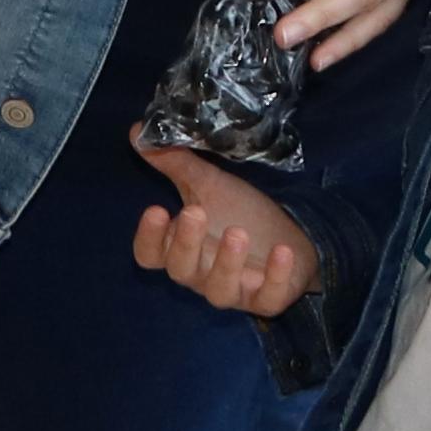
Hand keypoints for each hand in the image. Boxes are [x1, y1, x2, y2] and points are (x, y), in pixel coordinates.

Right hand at [126, 138, 318, 314]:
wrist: (291, 235)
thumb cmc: (240, 212)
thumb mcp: (210, 185)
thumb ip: (176, 164)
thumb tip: (138, 131)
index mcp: (180, 248)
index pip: (151, 254)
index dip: (149, 237)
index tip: (156, 209)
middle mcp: (200, 274)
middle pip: (181, 270)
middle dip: (186, 243)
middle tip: (196, 212)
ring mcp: (233, 290)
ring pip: (219, 289)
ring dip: (227, 262)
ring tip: (237, 232)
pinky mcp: (267, 299)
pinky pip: (267, 297)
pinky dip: (275, 276)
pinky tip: (282, 251)